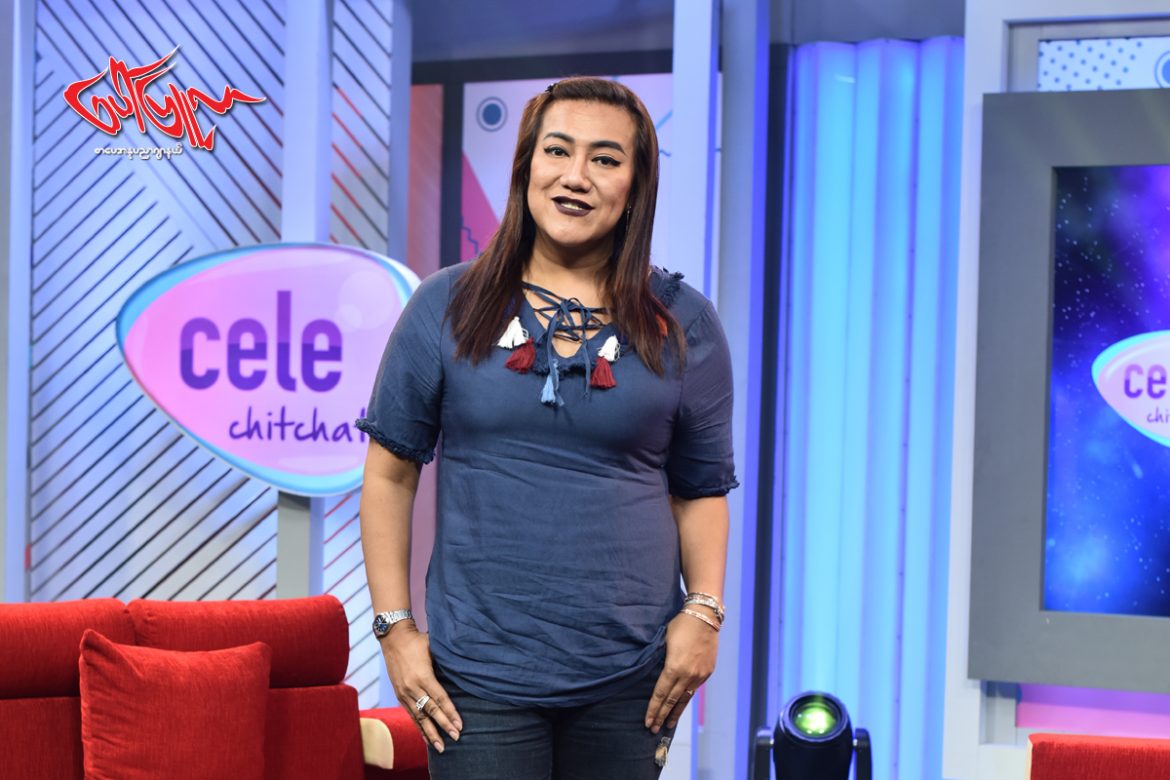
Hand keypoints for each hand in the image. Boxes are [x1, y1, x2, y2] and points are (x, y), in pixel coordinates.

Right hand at [380, 622, 462, 752]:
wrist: (393, 638)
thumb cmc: (417, 641)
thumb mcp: (434, 648)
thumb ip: (445, 662)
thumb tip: (464, 671)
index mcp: (423, 676)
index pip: (440, 699)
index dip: (451, 713)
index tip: (460, 725)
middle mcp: (412, 687)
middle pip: (431, 711)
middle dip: (444, 726)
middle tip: (456, 738)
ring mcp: (404, 693)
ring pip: (419, 717)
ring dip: (430, 733)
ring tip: (441, 747)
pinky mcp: (399, 695)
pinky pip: (410, 715)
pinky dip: (419, 727)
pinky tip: (426, 737)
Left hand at [644, 610, 718, 733]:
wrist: (705, 617)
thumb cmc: (680, 625)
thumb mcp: (665, 641)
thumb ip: (661, 660)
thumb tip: (654, 674)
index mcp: (673, 667)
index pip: (661, 694)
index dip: (653, 709)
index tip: (647, 721)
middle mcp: (687, 675)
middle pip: (671, 701)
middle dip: (661, 716)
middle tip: (653, 729)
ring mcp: (699, 675)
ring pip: (684, 699)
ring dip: (675, 713)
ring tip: (667, 724)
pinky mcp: (707, 672)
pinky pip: (694, 690)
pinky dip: (686, 700)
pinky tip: (681, 706)